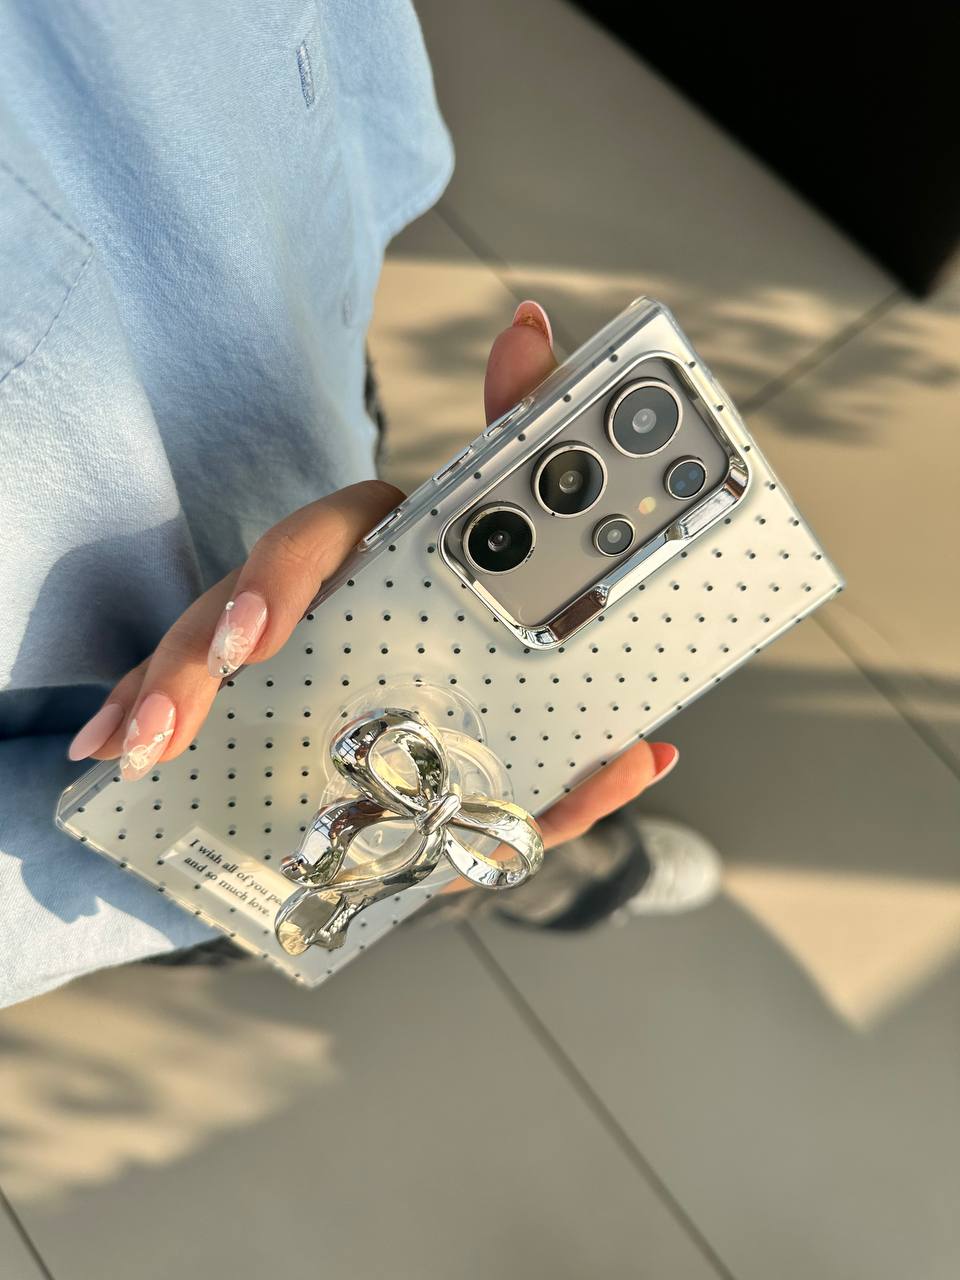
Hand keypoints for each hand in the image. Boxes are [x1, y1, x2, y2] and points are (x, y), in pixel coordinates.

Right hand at [69, 300, 678, 852]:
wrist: (418, 811)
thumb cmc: (474, 760)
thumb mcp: (528, 777)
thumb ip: (585, 766)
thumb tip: (649, 760)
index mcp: (409, 570)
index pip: (349, 528)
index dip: (301, 572)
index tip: (262, 637)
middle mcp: (339, 586)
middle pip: (264, 575)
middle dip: (220, 633)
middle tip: (194, 702)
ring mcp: (283, 627)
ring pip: (208, 624)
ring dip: (164, 681)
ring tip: (131, 748)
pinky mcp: (240, 676)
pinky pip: (178, 674)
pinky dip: (137, 708)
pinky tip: (100, 749)